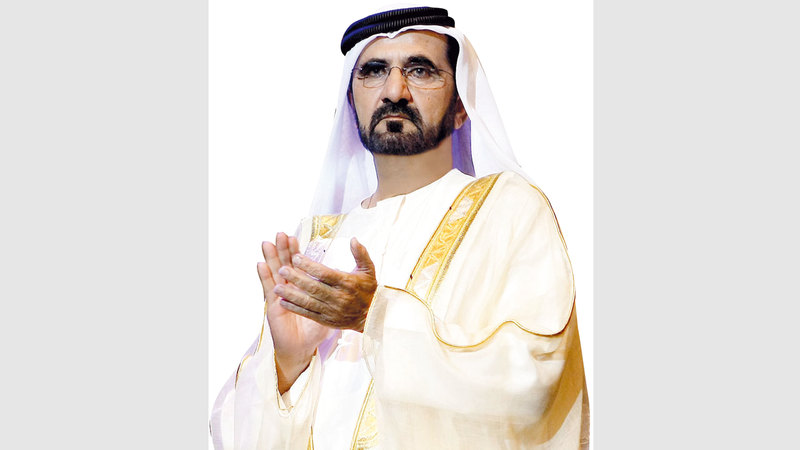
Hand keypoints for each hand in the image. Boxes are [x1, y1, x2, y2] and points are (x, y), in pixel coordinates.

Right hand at [258, 232, 329, 393]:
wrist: (300, 348)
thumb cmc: (314, 330)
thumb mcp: (330, 310)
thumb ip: (335, 295)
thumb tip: (346, 283)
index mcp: (302, 288)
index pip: (298, 265)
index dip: (295, 251)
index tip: (294, 237)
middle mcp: (288, 289)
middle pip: (285, 264)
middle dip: (283, 249)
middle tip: (281, 233)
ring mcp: (279, 297)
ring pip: (274, 273)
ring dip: (271, 258)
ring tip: (267, 242)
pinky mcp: (272, 306)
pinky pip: (267, 289)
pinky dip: (263, 277)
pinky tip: (260, 264)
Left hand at [274, 237, 377, 331]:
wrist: (372, 317)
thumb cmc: (368, 290)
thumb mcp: (368, 270)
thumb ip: (360, 254)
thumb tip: (353, 239)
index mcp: (347, 283)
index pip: (325, 274)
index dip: (309, 266)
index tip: (295, 257)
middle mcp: (338, 297)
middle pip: (314, 288)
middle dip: (296, 279)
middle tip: (281, 269)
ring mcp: (332, 310)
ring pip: (309, 302)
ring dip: (291, 295)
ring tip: (276, 287)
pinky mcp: (327, 320)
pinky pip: (309, 314)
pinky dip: (295, 308)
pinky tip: (283, 302)